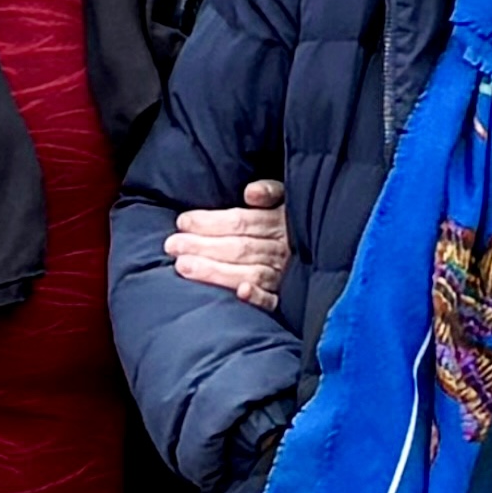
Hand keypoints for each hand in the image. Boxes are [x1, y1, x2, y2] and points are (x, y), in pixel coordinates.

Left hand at [162, 181, 287, 309]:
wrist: (318, 253)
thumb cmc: (292, 223)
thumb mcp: (286, 197)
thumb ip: (270, 192)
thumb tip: (250, 193)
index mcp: (282, 222)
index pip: (242, 222)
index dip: (211, 222)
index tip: (182, 222)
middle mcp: (284, 249)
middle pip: (241, 247)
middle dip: (204, 246)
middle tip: (172, 245)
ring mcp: (285, 274)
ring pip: (251, 273)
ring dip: (216, 271)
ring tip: (183, 267)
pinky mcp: (286, 298)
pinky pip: (274, 300)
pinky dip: (258, 297)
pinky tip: (241, 293)